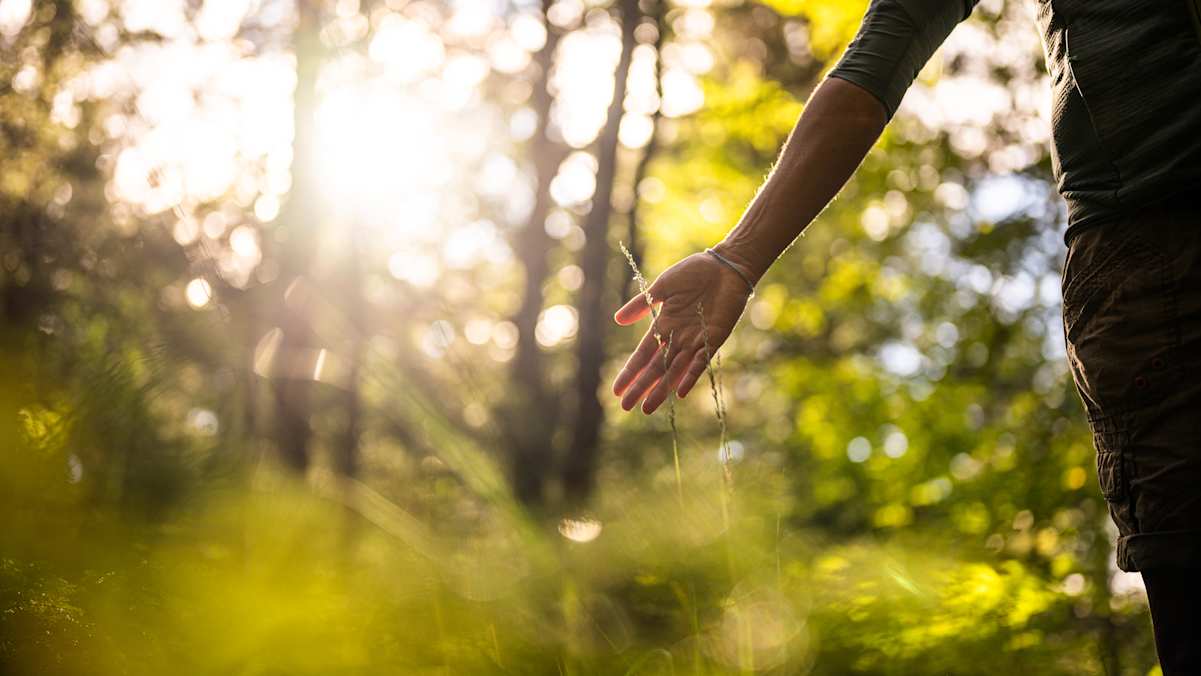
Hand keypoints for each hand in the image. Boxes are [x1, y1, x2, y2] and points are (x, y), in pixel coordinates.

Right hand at [612, 250, 752, 413]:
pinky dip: (689, 377)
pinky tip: (679, 393)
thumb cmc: (694, 271)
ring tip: (647, 407)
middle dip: (641, 386)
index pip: (643, 354)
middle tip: (627, 407)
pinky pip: (700, 362)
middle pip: (656, 367)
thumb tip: (617, 320)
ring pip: (675, 370)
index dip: (631, 372)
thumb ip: (641, 304)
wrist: (726, 265)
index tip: (617, 390)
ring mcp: (696, 340)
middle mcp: (678, 337)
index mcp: (664, 324)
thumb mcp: (662, 286)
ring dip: (661, 389)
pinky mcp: (714, 338)